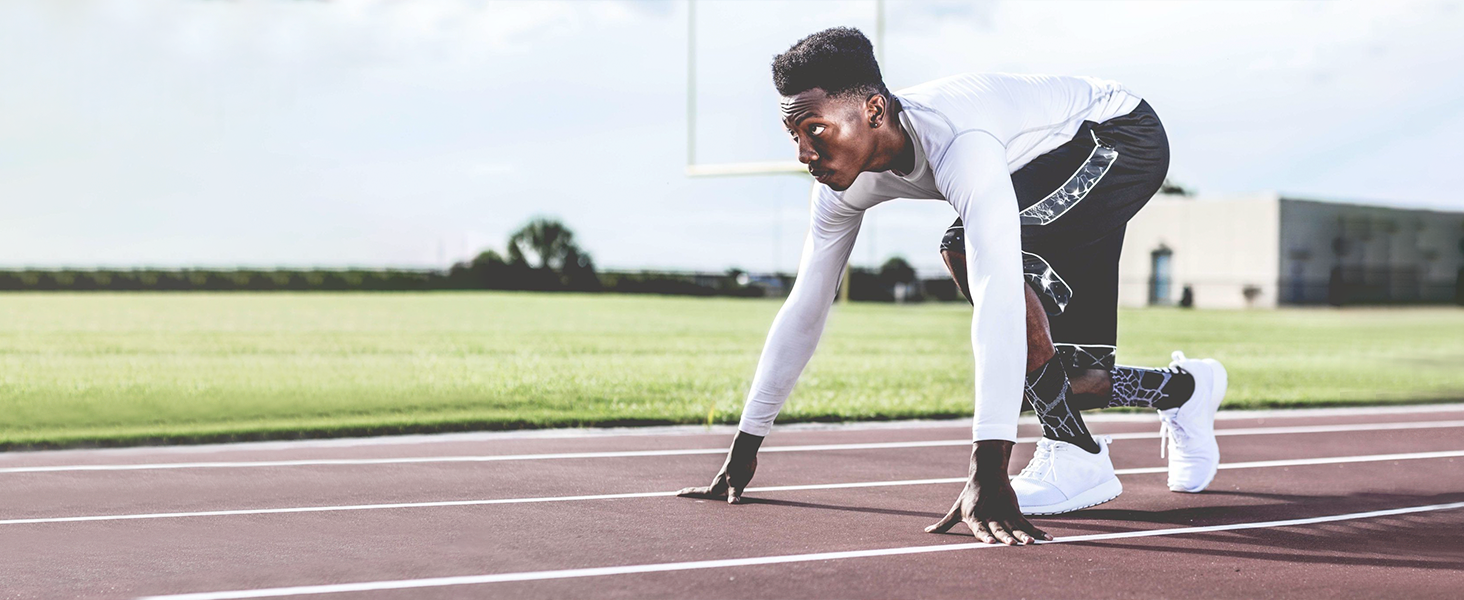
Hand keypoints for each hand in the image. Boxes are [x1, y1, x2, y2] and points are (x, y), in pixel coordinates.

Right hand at [677, 430, 763, 503]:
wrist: (745, 452)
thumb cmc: (739, 467)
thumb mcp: (737, 483)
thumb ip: (734, 493)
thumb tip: (733, 503)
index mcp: (716, 487)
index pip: (699, 492)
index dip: (688, 493)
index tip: (676, 493)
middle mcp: (718, 485)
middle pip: (703, 493)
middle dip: (693, 494)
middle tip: (681, 494)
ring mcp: (725, 483)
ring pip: (714, 492)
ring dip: (706, 495)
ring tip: (700, 498)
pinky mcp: (733, 481)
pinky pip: (725, 491)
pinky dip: (722, 495)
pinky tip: (724, 497)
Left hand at [925, 440, 1051, 544]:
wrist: (986, 473)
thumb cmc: (969, 495)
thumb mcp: (956, 509)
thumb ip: (944, 524)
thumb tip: (928, 532)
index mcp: (974, 517)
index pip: (979, 528)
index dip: (984, 535)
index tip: (990, 542)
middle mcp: (990, 516)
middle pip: (998, 528)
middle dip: (1005, 536)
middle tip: (1012, 544)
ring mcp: (1004, 514)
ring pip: (1015, 527)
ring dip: (1023, 536)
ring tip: (1030, 543)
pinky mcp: (1014, 511)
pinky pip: (1027, 524)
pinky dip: (1037, 532)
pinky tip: (1047, 540)